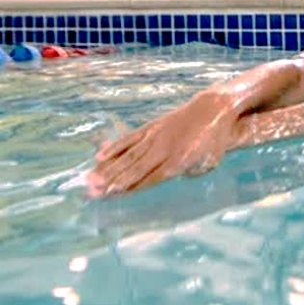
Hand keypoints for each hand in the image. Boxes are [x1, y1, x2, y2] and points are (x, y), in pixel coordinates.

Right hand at [88, 92, 237, 196]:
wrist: (213, 109)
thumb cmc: (213, 142)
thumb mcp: (208, 163)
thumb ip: (187, 173)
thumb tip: (162, 178)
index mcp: (179, 162)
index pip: (149, 179)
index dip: (129, 188)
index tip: (110, 196)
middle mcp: (164, 150)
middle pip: (134, 169)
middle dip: (112, 181)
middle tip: (91, 192)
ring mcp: (156, 136)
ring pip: (128, 155)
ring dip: (108, 168)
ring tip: (90, 179)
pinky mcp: (152, 127)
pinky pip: (130, 138)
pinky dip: (115, 147)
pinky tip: (99, 156)